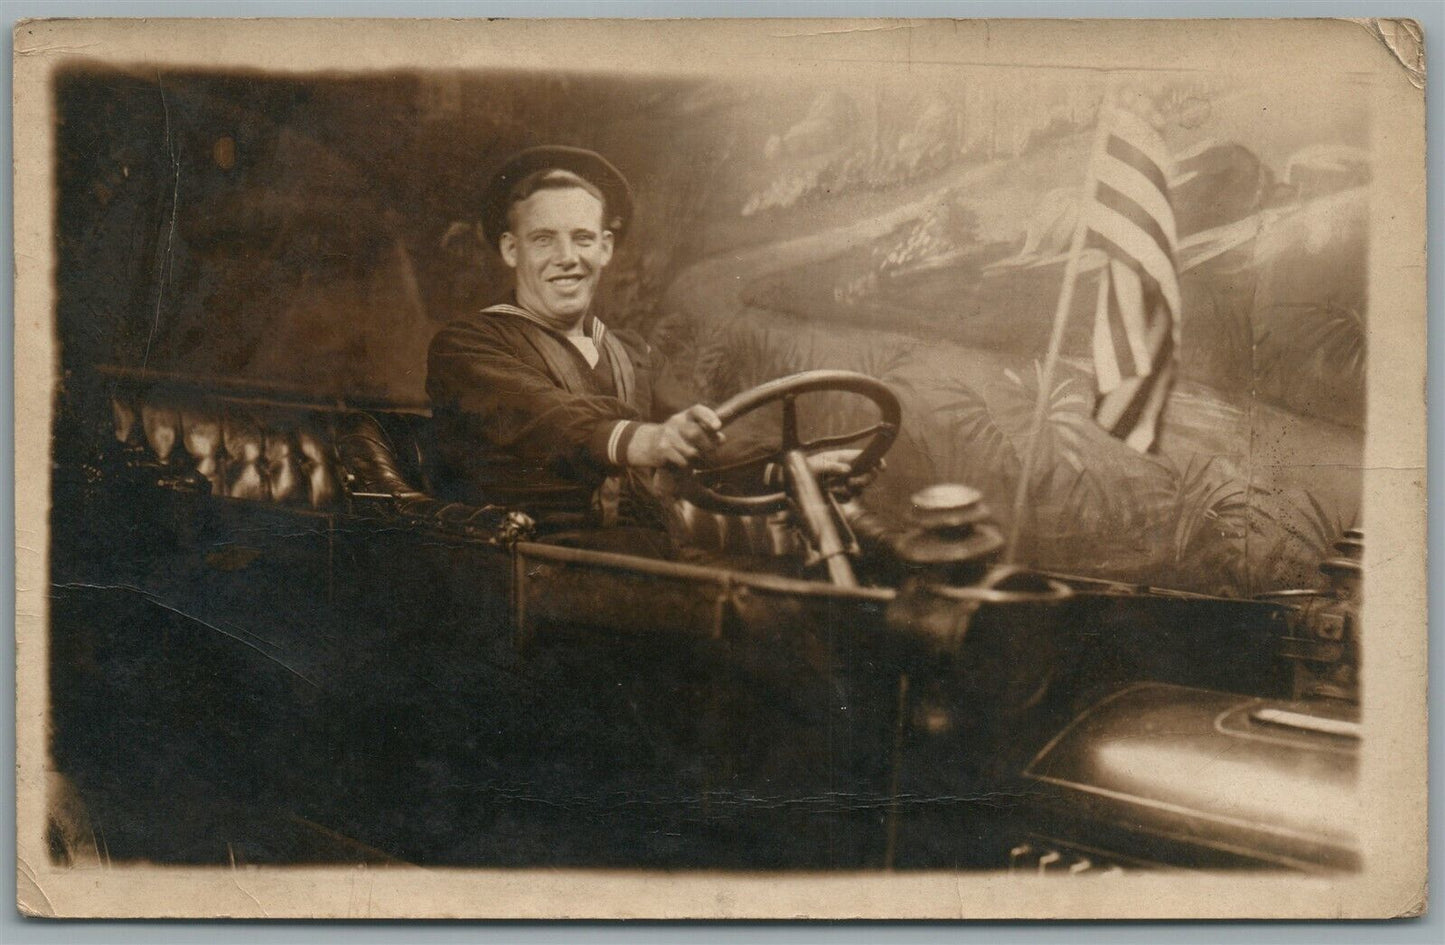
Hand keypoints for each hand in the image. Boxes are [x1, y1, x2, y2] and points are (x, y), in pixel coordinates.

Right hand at [627, 404, 725, 467]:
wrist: (648, 443)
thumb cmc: (677, 437)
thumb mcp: (690, 430)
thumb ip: (707, 433)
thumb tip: (721, 438)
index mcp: (686, 416)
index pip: (697, 411)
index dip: (709, 417)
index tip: (718, 427)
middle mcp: (676, 422)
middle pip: (696, 433)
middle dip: (708, 446)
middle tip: (710, 453)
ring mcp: (667, 435)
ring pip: (691, 451)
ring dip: (697, 460)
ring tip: (695, 460)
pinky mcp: (662, 449)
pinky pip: (682, 461)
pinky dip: (686, 466)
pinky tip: (683, 464)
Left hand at [765, 449, 880, 491]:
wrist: (792, 486)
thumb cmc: (803, 470)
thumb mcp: (816, 466)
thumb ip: (832, 466)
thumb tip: (848, 470)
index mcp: (842, 457)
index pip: (864, 456)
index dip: (876, 460)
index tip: (881, 468)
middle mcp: (846, 468)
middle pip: (867, 473)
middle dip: (864, 479)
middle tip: (851, 483)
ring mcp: (844, 481)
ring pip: (860, 487)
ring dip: (851, 489)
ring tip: (834, 489)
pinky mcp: (841, 493)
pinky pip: (850, 496)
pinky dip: (843, 496)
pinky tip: (832, 495)